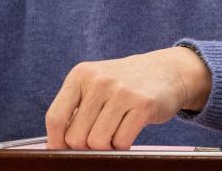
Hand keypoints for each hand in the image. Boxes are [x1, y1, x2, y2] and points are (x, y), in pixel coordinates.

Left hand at [44, 47, 210, 149]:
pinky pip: (121, 142)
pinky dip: (123, 144)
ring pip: (97, 143)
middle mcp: (99, 80)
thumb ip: (75, 109)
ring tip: (115, 131)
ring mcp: (122, 91)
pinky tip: (128, 129)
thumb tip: (59, 146)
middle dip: (85, 146)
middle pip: (76, 137)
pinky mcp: (143, 104)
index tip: (62, 150)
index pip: (55, 118)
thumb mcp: (94, 85)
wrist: (166, 71)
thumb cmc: (123, 85)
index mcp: (80, 75)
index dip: (56, 142)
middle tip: (98, 137)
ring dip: (106, 146)